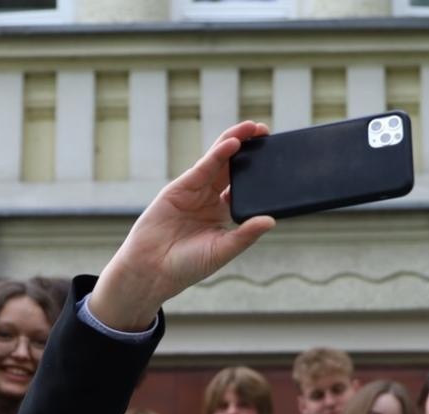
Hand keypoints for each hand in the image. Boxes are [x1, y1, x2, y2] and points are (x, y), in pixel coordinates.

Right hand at [88, 121, 275, 330]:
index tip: (276, 158)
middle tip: (266, 132)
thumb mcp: (223, 250)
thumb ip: (246, 235)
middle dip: (248, 148)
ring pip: (218, 160)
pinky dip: (217, 154)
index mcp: (222, 213)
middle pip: (232, 167)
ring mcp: (194, 191)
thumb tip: (271, 221)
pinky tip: (233, 143)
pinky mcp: (180, 187)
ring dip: (234, 142)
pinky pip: (203, 167)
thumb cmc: (187, 266)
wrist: (152, 270)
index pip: (243, 186)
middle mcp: (209, 198)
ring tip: (252, 128)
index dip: (258, 171)